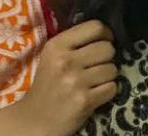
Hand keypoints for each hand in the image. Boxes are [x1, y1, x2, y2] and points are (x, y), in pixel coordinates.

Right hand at [15, 20, 117, 135]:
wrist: (35, 120)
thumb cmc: (47, 85)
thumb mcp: (52, 57)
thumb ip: (74, 42)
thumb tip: (105, 33)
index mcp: (57, 45)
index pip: (96, 27)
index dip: (106, 34)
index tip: (104, 42)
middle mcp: (66, 61)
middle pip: (108, 48)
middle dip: (107, 58)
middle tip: (98, 66)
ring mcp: (75, 81)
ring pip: (112, 69)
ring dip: (108, 76)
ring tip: (94, 82)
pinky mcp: (84, 100)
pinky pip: (112, 88)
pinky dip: (108, 92)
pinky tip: (95, 94)